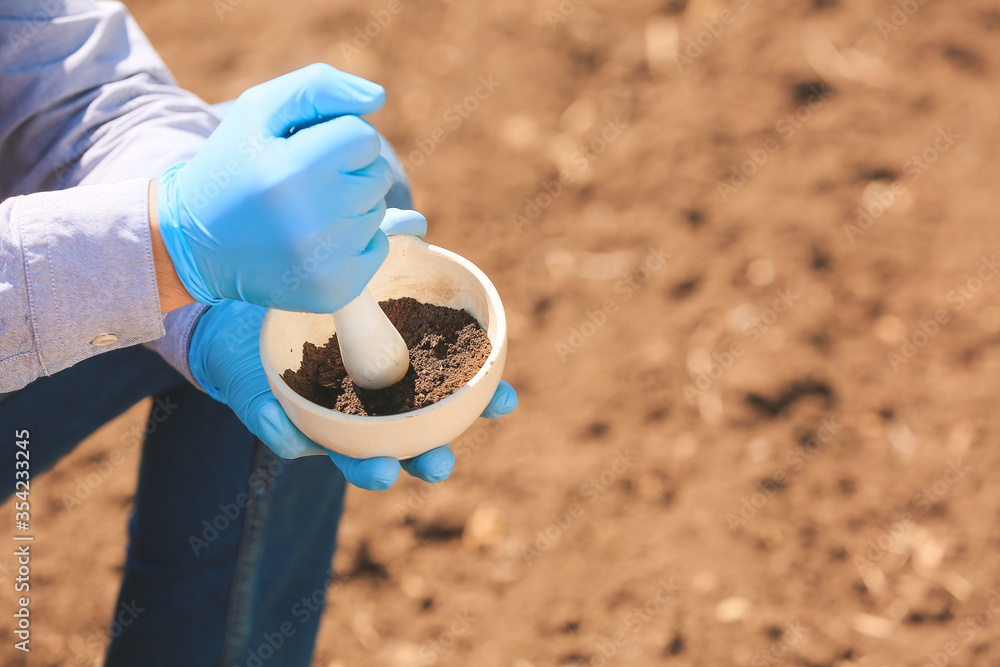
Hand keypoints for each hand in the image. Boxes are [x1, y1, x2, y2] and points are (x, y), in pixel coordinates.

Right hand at [156, 63, 393, 312]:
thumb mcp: (258, 110)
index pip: (364, 138)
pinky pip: (378, 248)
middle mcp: (311, 222)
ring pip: (377, 211)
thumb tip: (378, 97)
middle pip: (377, 175)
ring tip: (302, 212)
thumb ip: (319, 88)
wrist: (195, 245)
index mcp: (291, 170)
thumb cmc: (233, 168)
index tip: (305, 150)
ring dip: (349, 206)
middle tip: (304, 182)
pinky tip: (313, 241)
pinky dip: (354, 241)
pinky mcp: (333, 292)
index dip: (338, 137)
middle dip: (347, 170)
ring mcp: (324, 263)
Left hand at [187, 209, 518, 489]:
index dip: (487, 401)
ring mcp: (330, 422)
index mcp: (404, 375)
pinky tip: (282, 421)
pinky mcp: (281, 423)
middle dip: (431, 460)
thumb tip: (416, 228)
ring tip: (381, 471)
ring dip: (370, 470)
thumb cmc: (315, 288)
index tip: (506, 399)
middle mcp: (374, 408)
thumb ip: (385, 242)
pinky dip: (284, 430)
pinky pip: (284, 436)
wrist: (245, 305)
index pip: (456, 395)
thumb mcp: (351, 262)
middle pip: (415, 446)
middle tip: (439, 463)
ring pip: (355, 461)